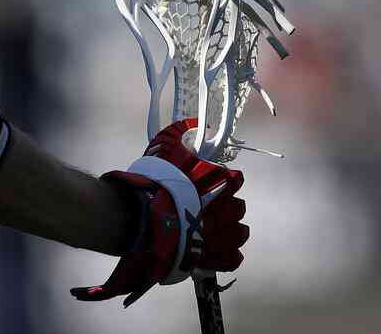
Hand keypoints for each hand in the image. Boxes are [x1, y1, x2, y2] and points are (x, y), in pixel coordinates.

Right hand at [71, 119, 247, 306]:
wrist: (141, 218)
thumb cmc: (153, 182)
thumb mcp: (165, 148)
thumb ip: (179, 131)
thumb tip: (192, 122)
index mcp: (221, 181)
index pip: (236, 180)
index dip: (224, 184)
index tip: (211, 187)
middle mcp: (228, 206)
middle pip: (238, 207)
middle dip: (225, 208)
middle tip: (206, 210)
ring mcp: (224, 232)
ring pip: (240, 232)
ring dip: (230, 230)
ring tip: (213, 232)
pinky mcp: (215, 255)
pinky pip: (233, 257)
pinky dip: (226, 255)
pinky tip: (214, 251)